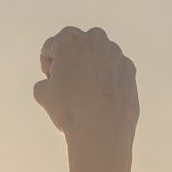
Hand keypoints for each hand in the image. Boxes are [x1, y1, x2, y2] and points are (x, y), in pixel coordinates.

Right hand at [32, 26, 138, 149]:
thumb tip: (53, 81)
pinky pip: (113, 70)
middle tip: (67, 85)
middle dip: (70, 61)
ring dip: (90, 69)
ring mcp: (116, 53)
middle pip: (76, 47)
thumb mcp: (42, 93)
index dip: (47, 65)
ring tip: (86, 95)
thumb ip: (46, 79)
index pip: (51, 47)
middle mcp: (95, 39)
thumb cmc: (70, 110)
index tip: (51, 80)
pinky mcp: (130, 68)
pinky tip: (101, 98)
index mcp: (70, 40)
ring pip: (97, 57)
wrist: (102, 131)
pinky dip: (107, 79)